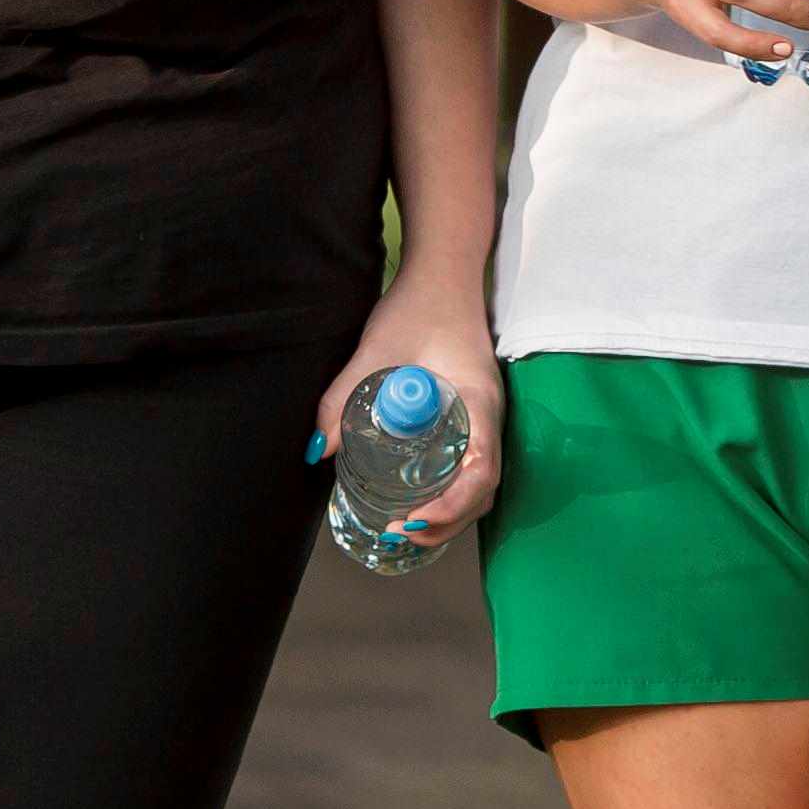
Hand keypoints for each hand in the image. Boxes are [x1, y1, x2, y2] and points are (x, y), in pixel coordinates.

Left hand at [310, 274, 504, 541]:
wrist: (444, 275)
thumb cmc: (418, 306)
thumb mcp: (375, 349)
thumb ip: (343, 397)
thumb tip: (318, 450)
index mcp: (477, 401)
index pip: (482, 471)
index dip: (452, 505)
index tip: (412, 518)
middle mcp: (489, 417)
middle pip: (483, 490)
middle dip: (446, 522)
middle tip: (398, 533)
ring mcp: (483, 420)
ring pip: (478, 484)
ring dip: (448, 514)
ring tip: (404, 527)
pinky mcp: (471, 417)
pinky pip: (468, 467)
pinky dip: (448, 494)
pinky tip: (417, 501)